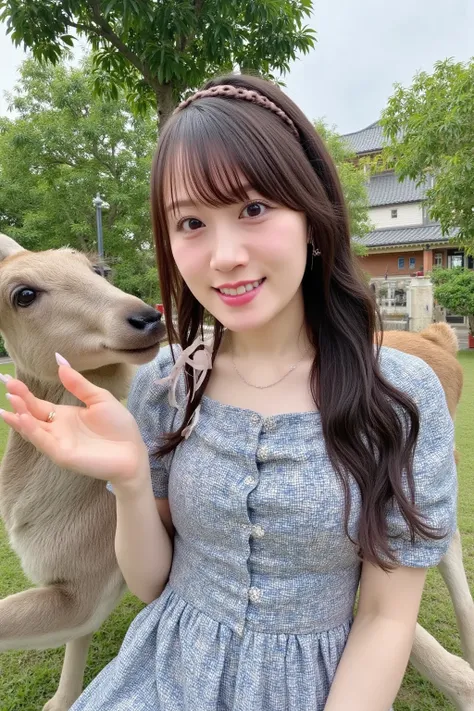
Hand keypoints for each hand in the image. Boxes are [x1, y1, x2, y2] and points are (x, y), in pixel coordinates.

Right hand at [0, 356, 148, 486]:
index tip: (9, 380)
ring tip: (11, 401)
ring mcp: (58, 443)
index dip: (24, 393)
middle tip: (6, 384)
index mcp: (64, 416)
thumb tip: (59, 360)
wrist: (133, 451)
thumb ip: (77, 383)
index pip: (37, 404)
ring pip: (33, 429)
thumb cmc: (119, 426)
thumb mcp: (98, 398)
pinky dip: (32, 430)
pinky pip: (44, 442)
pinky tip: (24, 418)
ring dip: (21, 416)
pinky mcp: (63, 455)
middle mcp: (57, 430)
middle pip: (31, 414)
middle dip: (19, 401)